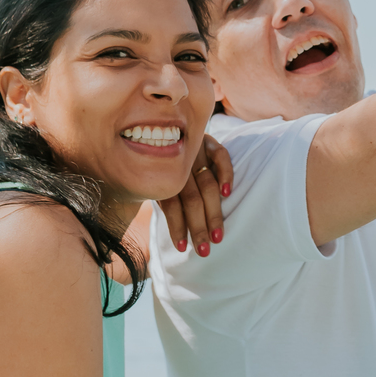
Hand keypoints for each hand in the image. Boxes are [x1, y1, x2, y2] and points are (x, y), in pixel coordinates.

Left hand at [157, 134, 232, 257]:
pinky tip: (227, 193)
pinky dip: (225, 173)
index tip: (183, 248)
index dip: (176, 226)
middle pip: (191, 199)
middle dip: (198, 227)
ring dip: (214, 213)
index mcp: (160, 175)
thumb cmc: (155, 164)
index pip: (171, 205)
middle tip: (204, 250)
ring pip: (207, 184)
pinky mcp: (208, 141)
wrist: (156, 126)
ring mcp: (194, 151)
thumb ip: (155, 198)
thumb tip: (149, 235)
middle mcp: (177, 165)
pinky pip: (220, 156)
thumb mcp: (149, 179)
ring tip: (218, 236)